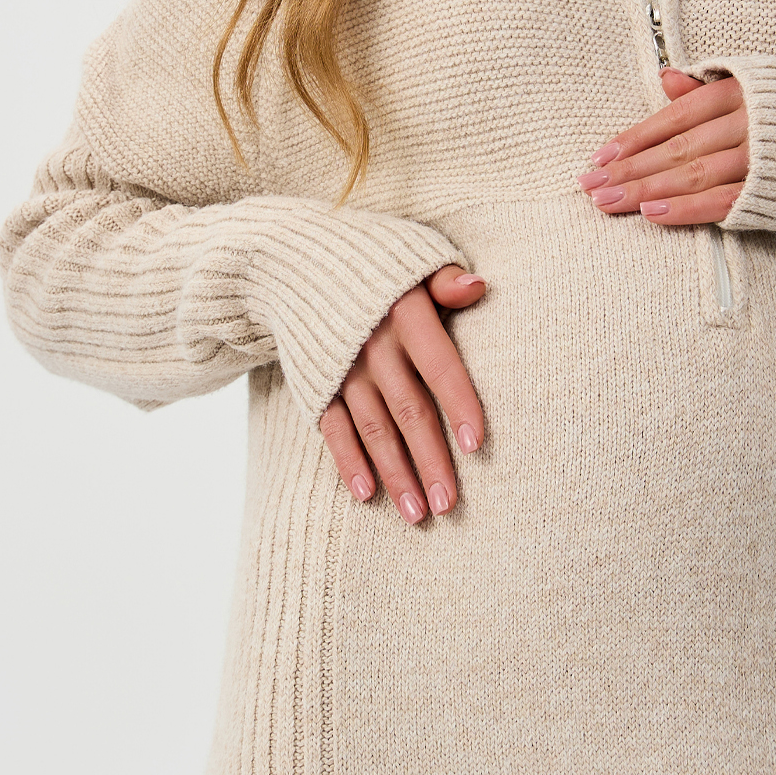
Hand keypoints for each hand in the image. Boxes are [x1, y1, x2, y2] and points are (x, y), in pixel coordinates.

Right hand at [318, 265, 485, 524]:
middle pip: (407, 409)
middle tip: (449, 504)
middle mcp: (372, 344)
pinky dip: (348, 461)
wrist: (296, 261)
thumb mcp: (412, 260)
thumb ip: (445, 281)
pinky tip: (366, 495)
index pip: (439, 365)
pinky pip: (333, 428)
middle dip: (429, 460)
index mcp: (404, 313)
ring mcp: (342, 368)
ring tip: (416, 514)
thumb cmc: (378, 266)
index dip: (458, 404)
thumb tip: (479, 286)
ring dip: (395, 473)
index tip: (478, 445)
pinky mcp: (318, 383)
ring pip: (372, 428)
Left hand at [577, 68, 748, 224]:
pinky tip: (651, 213)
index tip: (598, 158)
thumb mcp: (749, 91)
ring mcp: (759, 159)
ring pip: (693, 175)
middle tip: (590, 185)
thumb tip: (664, 77)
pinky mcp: (769, 193)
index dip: (635, 138)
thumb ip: (703, 89)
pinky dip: (686, 208)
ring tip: (608, 201)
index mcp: (738, 94)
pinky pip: (723, 201)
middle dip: (630, 169)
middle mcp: (747, 123)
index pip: (676, 117)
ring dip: (646, 189)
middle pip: (677, 148)